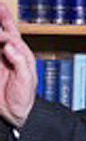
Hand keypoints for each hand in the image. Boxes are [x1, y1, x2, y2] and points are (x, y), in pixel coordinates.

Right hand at [0, 3, 36, 127]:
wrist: (15, 114)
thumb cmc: (25, 98)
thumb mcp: (27, 79)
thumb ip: (19, 61)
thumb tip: (10, 46)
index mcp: (20, 53)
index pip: (11, 34)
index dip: (5, 26)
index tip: (0, 33)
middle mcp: (7, 53)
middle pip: (0, 32)